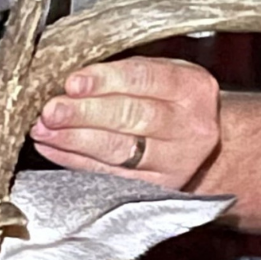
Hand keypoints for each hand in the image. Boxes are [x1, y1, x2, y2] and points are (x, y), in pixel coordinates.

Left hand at [30, 56, 220, 189]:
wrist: (216, 146)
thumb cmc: (179, 102)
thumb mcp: (168, 74)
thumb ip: (125, 72)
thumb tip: (70, 78)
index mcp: (192, 88)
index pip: (145, 79)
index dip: (105, 80)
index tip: (72, 82)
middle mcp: (188, 126)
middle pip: (132, 118)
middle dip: (84, 113)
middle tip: (51, 110)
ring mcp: (175, 161)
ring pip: (119, 150)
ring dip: (74, 139)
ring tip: (44, 129)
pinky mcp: (157, 187)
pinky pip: (109, 174)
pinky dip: (76, 161)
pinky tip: (53, 148)